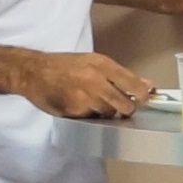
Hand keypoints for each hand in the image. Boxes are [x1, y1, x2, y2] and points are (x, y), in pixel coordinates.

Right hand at [14, 52, 157, 118]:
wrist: (33, 72)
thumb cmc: (64, 65)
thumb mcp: (93, 62)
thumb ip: (120, 75)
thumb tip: (148, 85)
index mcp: (103, 64)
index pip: (133, 84)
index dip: (143, 96)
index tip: (144, 100)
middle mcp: (96, 80)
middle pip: (125, 105)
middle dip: (126, 109)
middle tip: (120, 107)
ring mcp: (85, 97)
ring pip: (109, 114)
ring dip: (106, 113)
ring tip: (93, 103)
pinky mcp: (75, 111)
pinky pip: (92, 119)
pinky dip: (90, 116)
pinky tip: (81, 107)